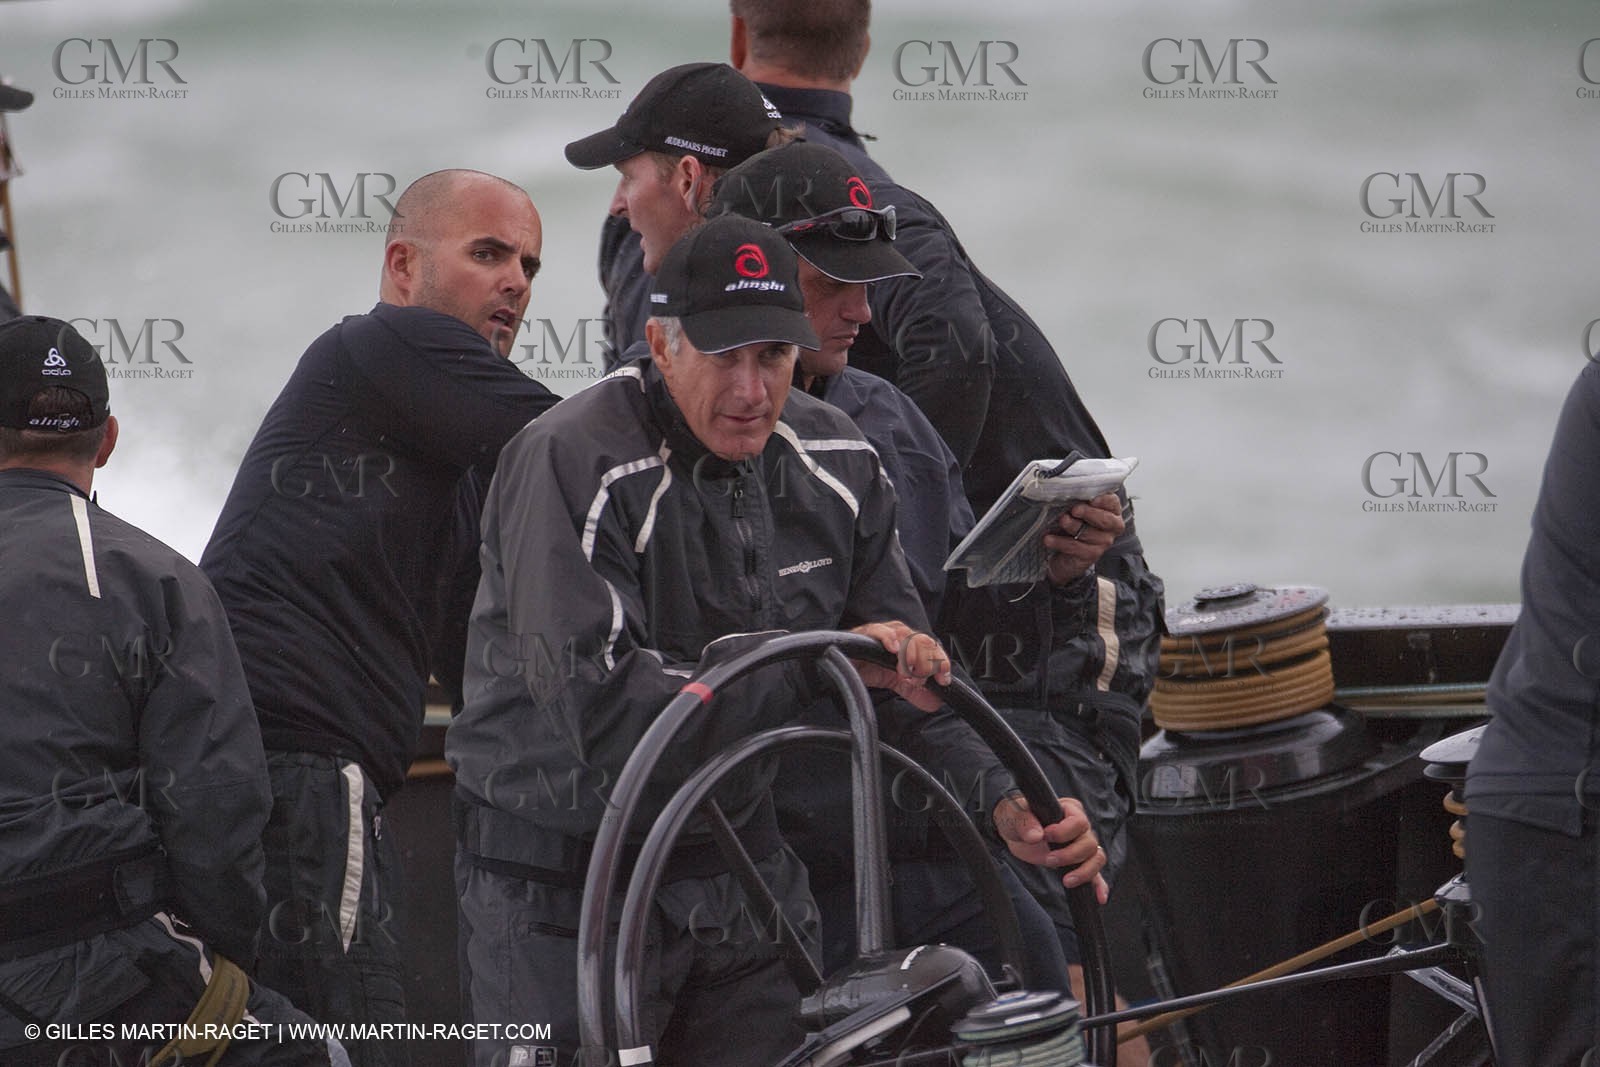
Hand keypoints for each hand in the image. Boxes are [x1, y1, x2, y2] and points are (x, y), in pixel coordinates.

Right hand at [849, 621, 951, 712]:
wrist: (840, 665)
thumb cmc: (867, 667)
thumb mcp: (896, 682)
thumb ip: (914, 692)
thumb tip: (934, 702)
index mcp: (910, 644)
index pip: (933, 648)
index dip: (941, 662)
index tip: (943, 680)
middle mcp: (899, 635)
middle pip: (923, 640)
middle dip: (925, 662)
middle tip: (918, 680)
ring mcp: (884, 632)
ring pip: (905, 635)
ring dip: (909, 654)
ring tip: (905, 671)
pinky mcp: (865, 633)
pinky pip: (879, 630)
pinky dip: (888, 637)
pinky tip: (893, 648)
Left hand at [992, 793, 1109, 903]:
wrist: (1015, 833)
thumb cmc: (1017, 817)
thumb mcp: (1015, 816)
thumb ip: (1025, 822)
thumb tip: (1036, 835)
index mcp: (1069, 809)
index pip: (1078, 821)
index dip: (1064, 832)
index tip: (1045, 836)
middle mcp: (1080, 827)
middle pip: (1089, 843)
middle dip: (1070, 855)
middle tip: (1049, 860)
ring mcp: (1081, 845)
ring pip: (1096, 858)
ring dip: (1084, 872)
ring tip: (1067, 881)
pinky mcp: (1077, 862)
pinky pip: (1095, 873)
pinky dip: (1098, 885)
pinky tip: (1099, 896)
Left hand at [1044, 492, 1123, 584]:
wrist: (1064, 553)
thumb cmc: (1072, 524)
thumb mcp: (1074, 508)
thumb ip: (1077, 500)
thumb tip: (1066, 490)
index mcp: (1111, 511)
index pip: (1112, 502)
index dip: (1103, 500)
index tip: (1091, 499)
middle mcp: (1111, 527)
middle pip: (1105, 519)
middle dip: (1089, 513)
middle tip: (1074, 510)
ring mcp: (1103, 543)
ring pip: (1088, 533)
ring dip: (1072, 526)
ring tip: (1061, 520)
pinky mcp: (1091, 555)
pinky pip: (1076, 547)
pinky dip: (1060, 542)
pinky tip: (1048, 538)